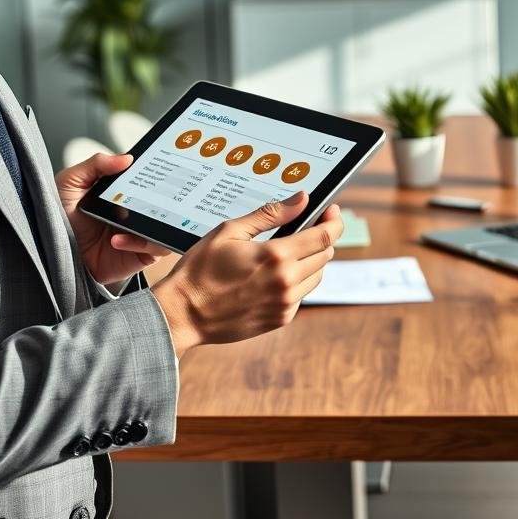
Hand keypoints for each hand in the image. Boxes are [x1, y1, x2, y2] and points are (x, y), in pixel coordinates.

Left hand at [55, 153, 172, 286]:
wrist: (54, 256)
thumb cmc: (60, 219)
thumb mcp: (70, 183)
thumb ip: (95, 165)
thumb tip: (126, 157)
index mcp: (123, 192)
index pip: (148, 179)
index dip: (157, 171)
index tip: (159, 165)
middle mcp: (135, 211)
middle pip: (163, 201)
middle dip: (163, 196)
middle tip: (152, 193)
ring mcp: (141, 233)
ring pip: (166, 225)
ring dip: (154, 222)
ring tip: (127, 220)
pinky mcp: (140, 255)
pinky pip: (155, 248)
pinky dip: (140, 243)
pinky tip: (117, 240)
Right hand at [151, 191, 342, 357]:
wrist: (183, 313)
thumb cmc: (200, 270)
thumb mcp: (230, 231)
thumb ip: (269, 214)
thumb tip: (301, 200)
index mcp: (276, 257)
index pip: (324, 236)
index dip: (334, 221)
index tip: (332, 211)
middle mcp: (286, 283)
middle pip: (325, 255)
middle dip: (322, 237)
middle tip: (308, 226)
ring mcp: (285, 304)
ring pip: (317, 276)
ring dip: (312, 260)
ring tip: (291, 250)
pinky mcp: (279, 319)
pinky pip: (301, 295)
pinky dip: (298, 281)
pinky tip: (276, 274)